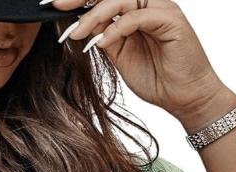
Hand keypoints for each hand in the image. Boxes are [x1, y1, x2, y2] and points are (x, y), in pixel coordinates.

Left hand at [47, 0, 235, 129]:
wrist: (185, 98)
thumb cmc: (157, 78)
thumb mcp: (120, 57)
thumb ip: (104, 38)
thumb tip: (80, 26)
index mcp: (135, 9)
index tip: (50, 6)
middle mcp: (148, 3)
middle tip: (55, 5)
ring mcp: (160, 8)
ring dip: (94, 15)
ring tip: (76, 33)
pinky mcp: (170, 19)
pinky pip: (137, 16)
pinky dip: (115, 28)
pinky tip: (100, 43)